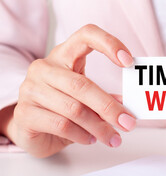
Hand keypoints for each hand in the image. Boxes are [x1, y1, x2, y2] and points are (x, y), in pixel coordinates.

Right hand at [2, 24, 135, 157]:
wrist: (30, 128)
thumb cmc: (62, 108)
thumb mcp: (87, 99)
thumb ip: (107, 99)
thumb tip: (130, 107)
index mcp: (64, 55)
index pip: (86, 35)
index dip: (109, 44)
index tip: (129, 61)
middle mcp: (45, 68)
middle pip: (82, 85)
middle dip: (109, 107)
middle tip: (128, 123)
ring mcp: (31, 89)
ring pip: (74, 109)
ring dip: (99, 127)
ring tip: (113, 137)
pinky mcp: (25, 113)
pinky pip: (61, 124)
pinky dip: (82, 135)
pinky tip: (91, 139)